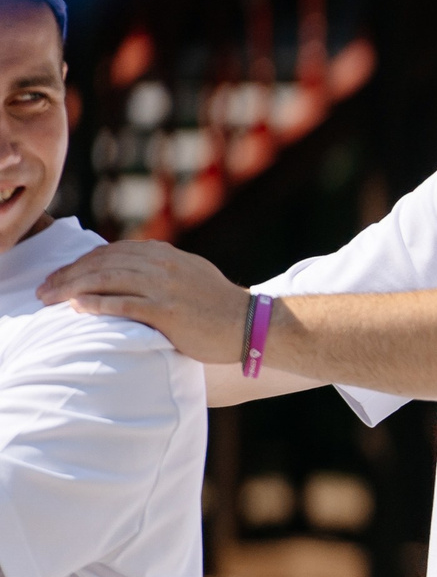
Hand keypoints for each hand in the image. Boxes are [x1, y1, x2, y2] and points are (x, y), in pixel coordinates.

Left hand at [37, 241, 253, 364]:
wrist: (251, 325)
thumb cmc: (219, 307)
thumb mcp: (191, 275)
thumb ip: (162, 269)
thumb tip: (131, 269)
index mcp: (166, 255)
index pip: (112, 252)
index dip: (82, 262)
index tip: (62, 275)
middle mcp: (162, 266)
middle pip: (103, 264)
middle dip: (68, 274)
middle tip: (44, 288)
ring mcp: (164, 287)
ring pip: (107, 280)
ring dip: (73, 288)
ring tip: (50, 298)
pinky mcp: (167, 311)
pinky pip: (123, 304)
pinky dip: (97, 303)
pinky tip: (77, 306)